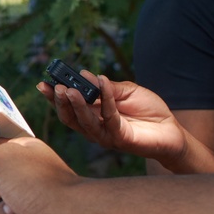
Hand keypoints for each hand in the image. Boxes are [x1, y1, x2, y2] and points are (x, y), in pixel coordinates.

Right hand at [37, 74, 190, 166]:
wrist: (171, 129)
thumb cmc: (148, 111)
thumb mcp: (127, 91)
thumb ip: (108, 86)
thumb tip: (86, 74)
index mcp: (92, 115)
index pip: (68, 106)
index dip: (53, 97)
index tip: (42, 84)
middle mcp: (95, 127)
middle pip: (69, 117)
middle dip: (59, 102)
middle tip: (55, 86)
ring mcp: (106, 135)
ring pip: (83, 121)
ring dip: (75, 104)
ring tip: (68, 89)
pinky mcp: (120, 138)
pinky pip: (109, 117)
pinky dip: (106, 98)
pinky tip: (102, 83)